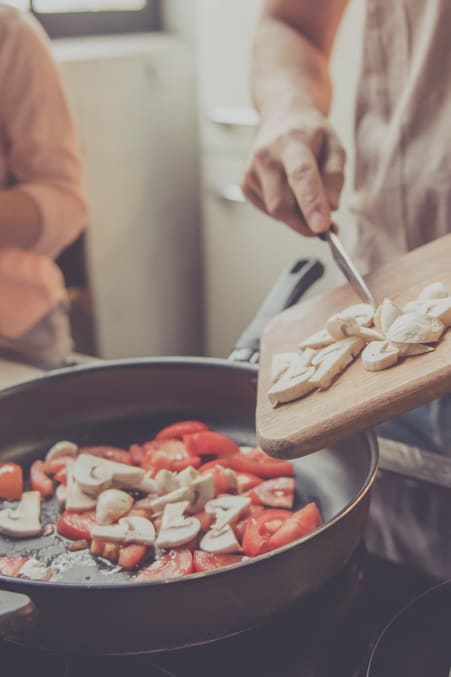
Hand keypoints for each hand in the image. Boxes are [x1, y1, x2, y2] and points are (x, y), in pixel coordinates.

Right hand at [241, 109, 345, 235]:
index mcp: (291, 142)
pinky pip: (269, 211)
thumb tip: (331, 208)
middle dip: (304, 222)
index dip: (312, 203)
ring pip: (276, 212)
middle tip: (325, 225)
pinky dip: (285, 211)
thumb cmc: (311, 134)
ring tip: (307, 197)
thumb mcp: (335, 146)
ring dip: (296, 215)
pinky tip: (289, 191)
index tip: (322, 226)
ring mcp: (251, 171)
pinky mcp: (245, 185)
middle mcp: (266, 156)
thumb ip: (335, 177)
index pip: (301, 175)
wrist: (280, 117)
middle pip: (282, 204)